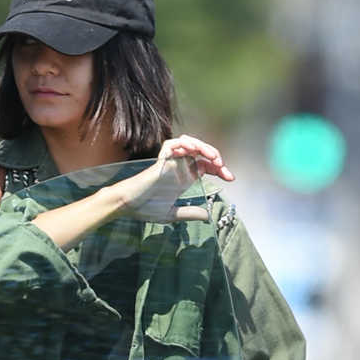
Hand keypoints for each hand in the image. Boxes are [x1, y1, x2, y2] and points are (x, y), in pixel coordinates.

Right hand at [111, 135, 234, 221]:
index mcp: (184, 178)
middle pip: (202, 153)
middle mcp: (180, 167)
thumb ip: (189, 213)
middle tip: (223, 167)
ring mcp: (171, 161)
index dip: (220, 170)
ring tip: (213, 157)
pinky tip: (194, 150)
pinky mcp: (161, 159)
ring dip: (204, 147)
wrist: (128, 206)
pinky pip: (173, 143)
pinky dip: (185, 143)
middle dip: (216, 157)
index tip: (230, 178)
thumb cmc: (146, 208)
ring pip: (191, 144)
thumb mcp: (173, 214)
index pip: (207, 166)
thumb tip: (207, 216)